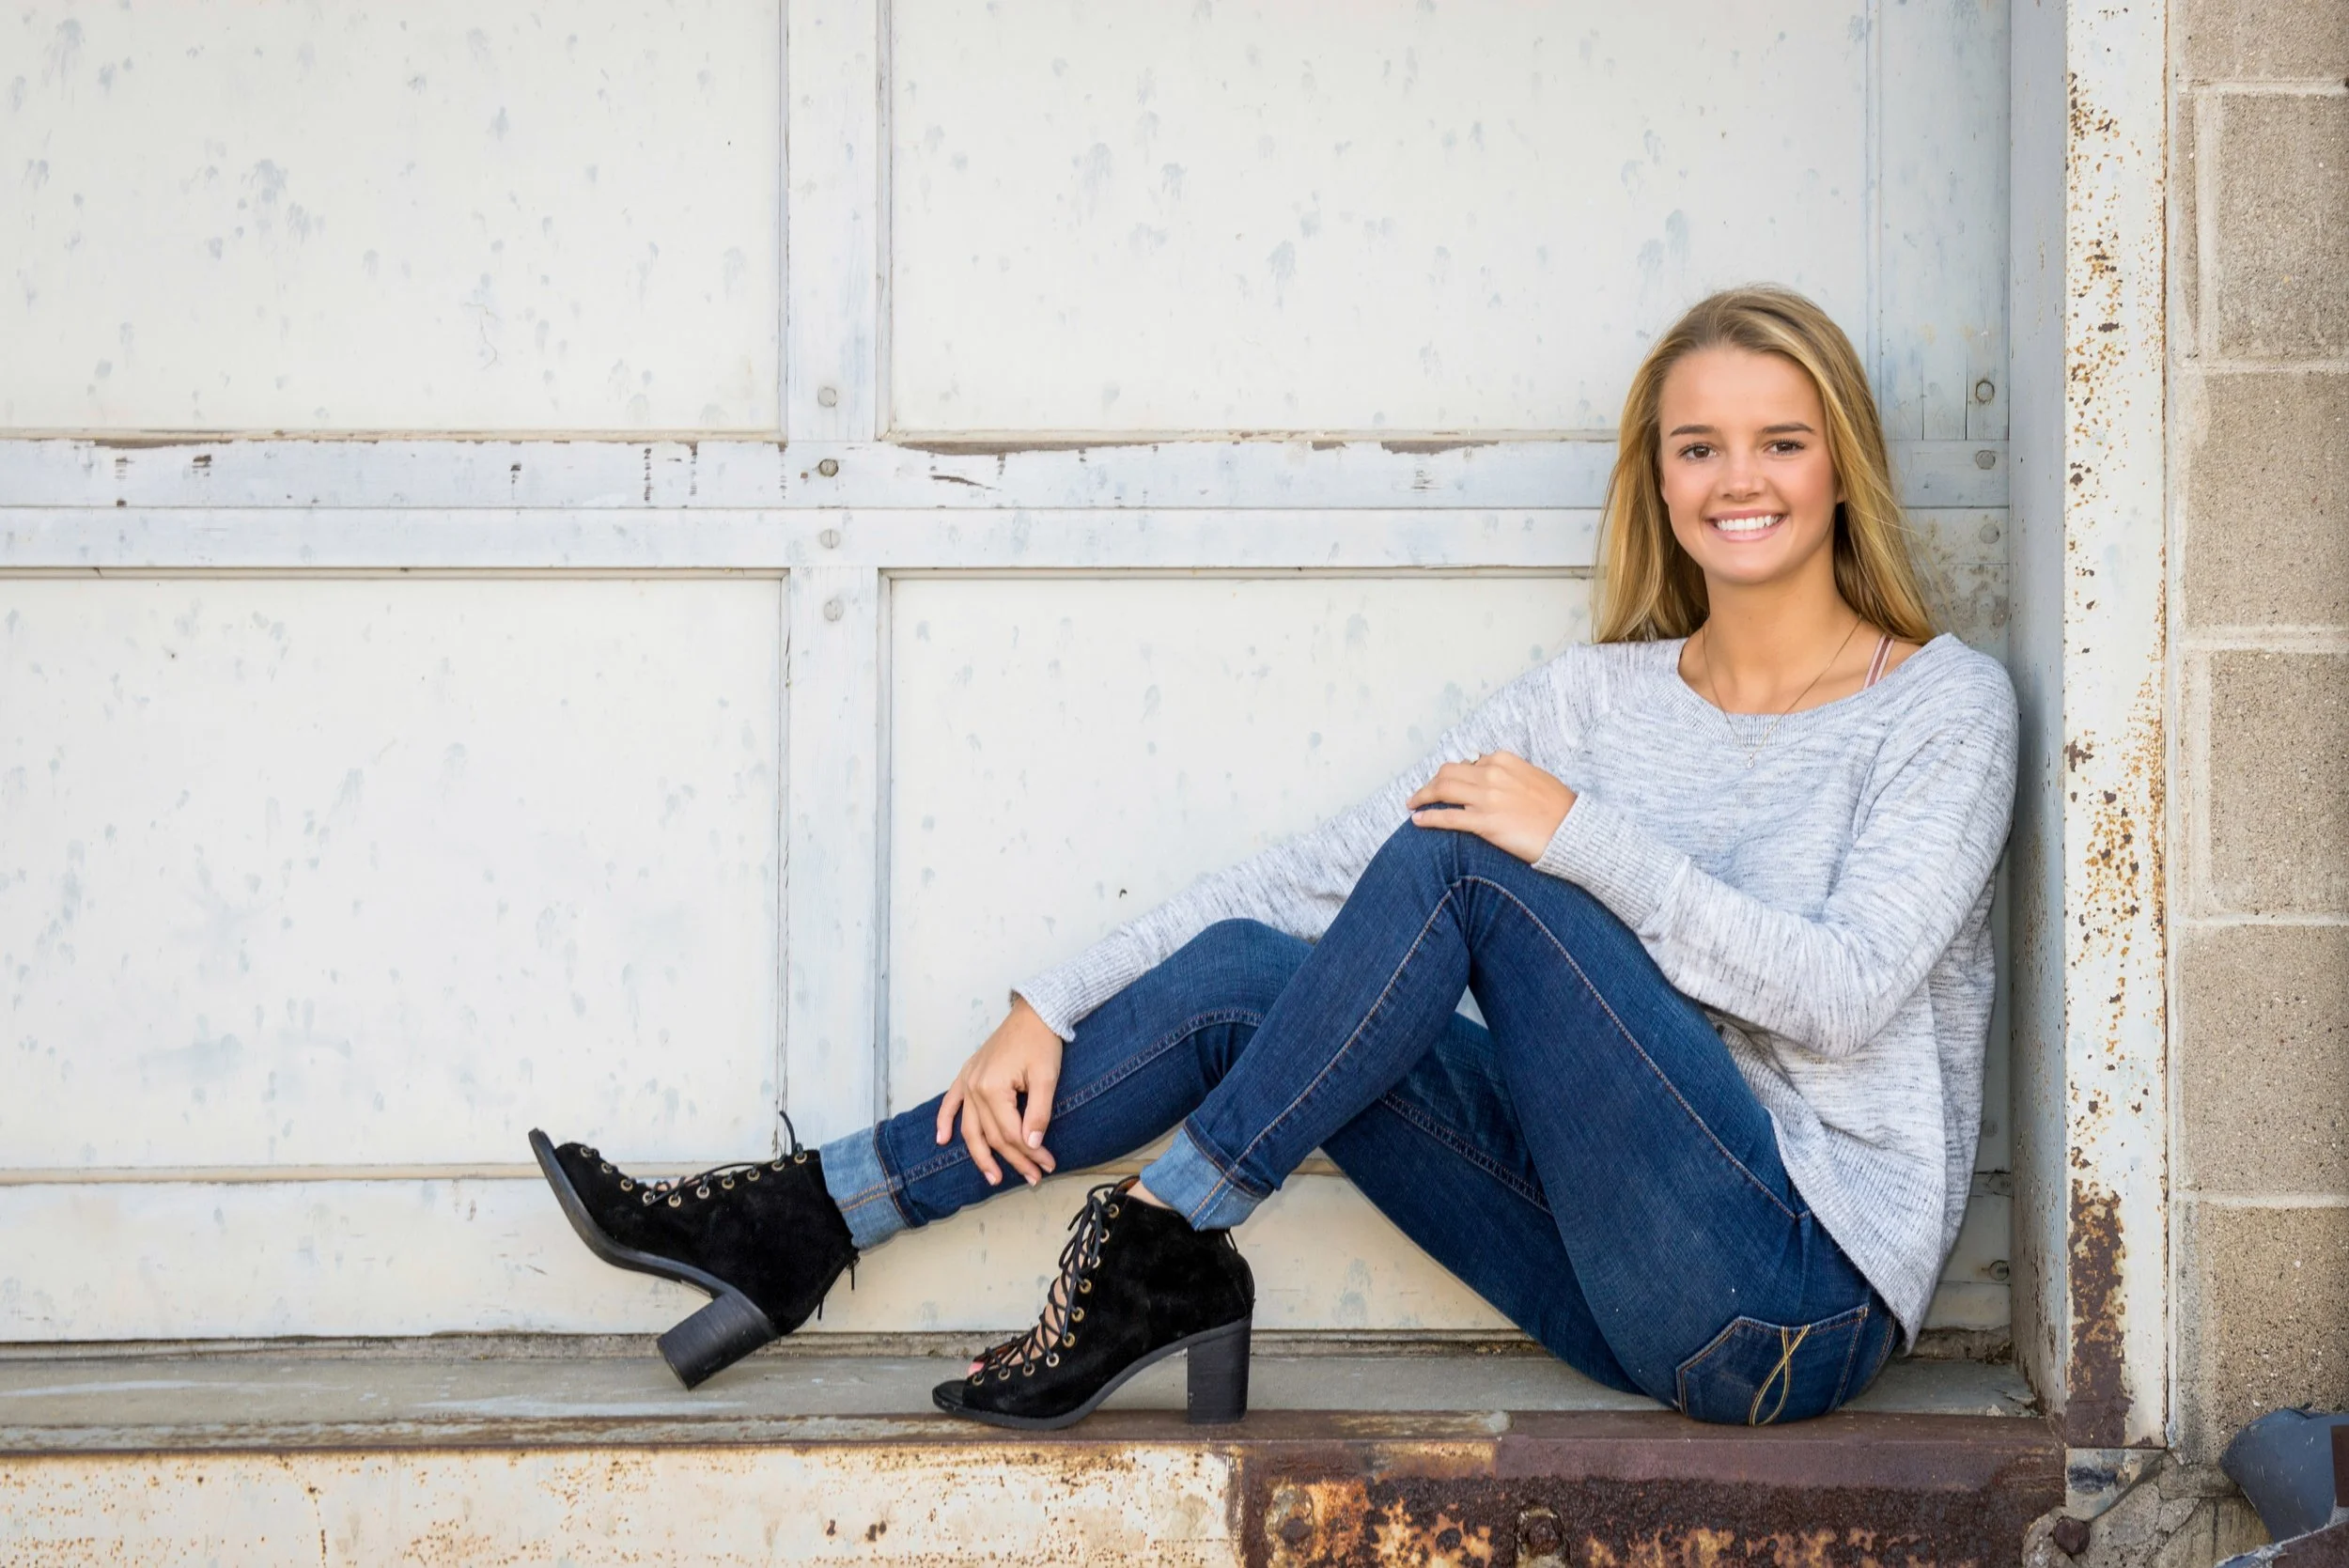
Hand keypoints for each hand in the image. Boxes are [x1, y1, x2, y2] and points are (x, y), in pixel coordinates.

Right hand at [935, 995, 1064, 1186]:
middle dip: (1014, 1160)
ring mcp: (968, 1081)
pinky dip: (944, 1121)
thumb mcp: (1046, 1078)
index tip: (1047, 1166)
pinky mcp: (967, 1074)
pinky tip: (942, 1140)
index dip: (1030, 1153)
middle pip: (992, 1135)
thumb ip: (1038, 1113)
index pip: (1011, 1133)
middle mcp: (974, 1088)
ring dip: (980, 1155)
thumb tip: (1031, 1145)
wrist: (1033, 1013)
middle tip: (1033, 1177)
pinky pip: (950, 1102)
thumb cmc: (1042, 1043)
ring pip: (970, 1128)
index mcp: (993, 1088)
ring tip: (993, 1177)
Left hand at [1405, 751, 1576, 862]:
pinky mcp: (1484, 822)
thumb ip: (1507, 773)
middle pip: (1447, 773)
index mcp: (1503, 760)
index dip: (1453, 775)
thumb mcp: (1533, 776)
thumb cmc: (1558, 807)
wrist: (1572, 829)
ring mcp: (1486, 798)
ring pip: (1442, 790)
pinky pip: (1447, 817)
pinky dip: (1428, 817)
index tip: (1446, 785)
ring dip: (1422, 796)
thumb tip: (1487, 774)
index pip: (1467, 763)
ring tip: (1412, 804)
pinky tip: (1417, 820)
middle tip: (1422, 794)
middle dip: (1430, 783)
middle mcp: (1491, 774)